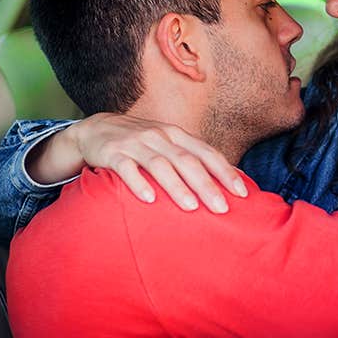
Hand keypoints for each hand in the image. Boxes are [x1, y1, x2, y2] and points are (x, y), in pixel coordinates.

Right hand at [66, 113, 246, 212]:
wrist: (95, 129)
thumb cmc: (140, 142)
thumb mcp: (168, 144)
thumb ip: (193, 157)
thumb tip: (229, 178)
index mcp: (176, 135)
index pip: (206, 153)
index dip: (225, 172)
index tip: (242, 193)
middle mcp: (158, 136)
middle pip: (187, 161)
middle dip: (206, 185)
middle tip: (222, 208)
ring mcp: (135, 143)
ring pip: (160, 165)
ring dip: (176, 186)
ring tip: (191, 206)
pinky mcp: (113, 153)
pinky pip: (127, 169)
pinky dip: (138, 183)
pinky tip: (149, 199)